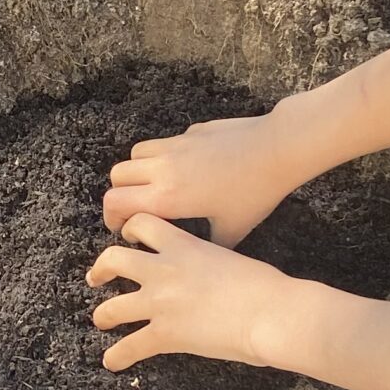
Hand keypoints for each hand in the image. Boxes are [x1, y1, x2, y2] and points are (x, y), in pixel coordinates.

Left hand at [87, 216, 299, 371]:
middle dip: (101, 269)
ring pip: (112, 307)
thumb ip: (211, 262)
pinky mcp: (165, 334)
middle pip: (113, 259)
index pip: (143, 224)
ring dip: (103, 316)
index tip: (128, 239)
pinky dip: (118, 356)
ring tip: (101, 321)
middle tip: (97, 277)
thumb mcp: (232, 259)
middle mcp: (164, 269)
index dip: (130, 230)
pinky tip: (112, 362)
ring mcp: (160, 302)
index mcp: (184, 245)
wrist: (273, 313)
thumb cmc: (267, 287)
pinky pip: (130, 346)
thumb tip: (214, 272)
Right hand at [103, 112, 302, 247]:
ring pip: (134, 155)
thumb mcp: (233, 230)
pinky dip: (160, 158)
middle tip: (135, 211)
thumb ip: (209, 245)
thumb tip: (203, 257)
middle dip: (120, 195)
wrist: (276, 150)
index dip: (112, 218)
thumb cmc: (255, 192)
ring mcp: (175, 146)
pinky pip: (162, 144)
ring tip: (154, 188)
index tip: (125, 229)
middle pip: (116, 177)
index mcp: (167, 197)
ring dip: (136, 173)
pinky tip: (185, 170)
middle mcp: (163, 168)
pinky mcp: (190, 132)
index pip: (116, 203)